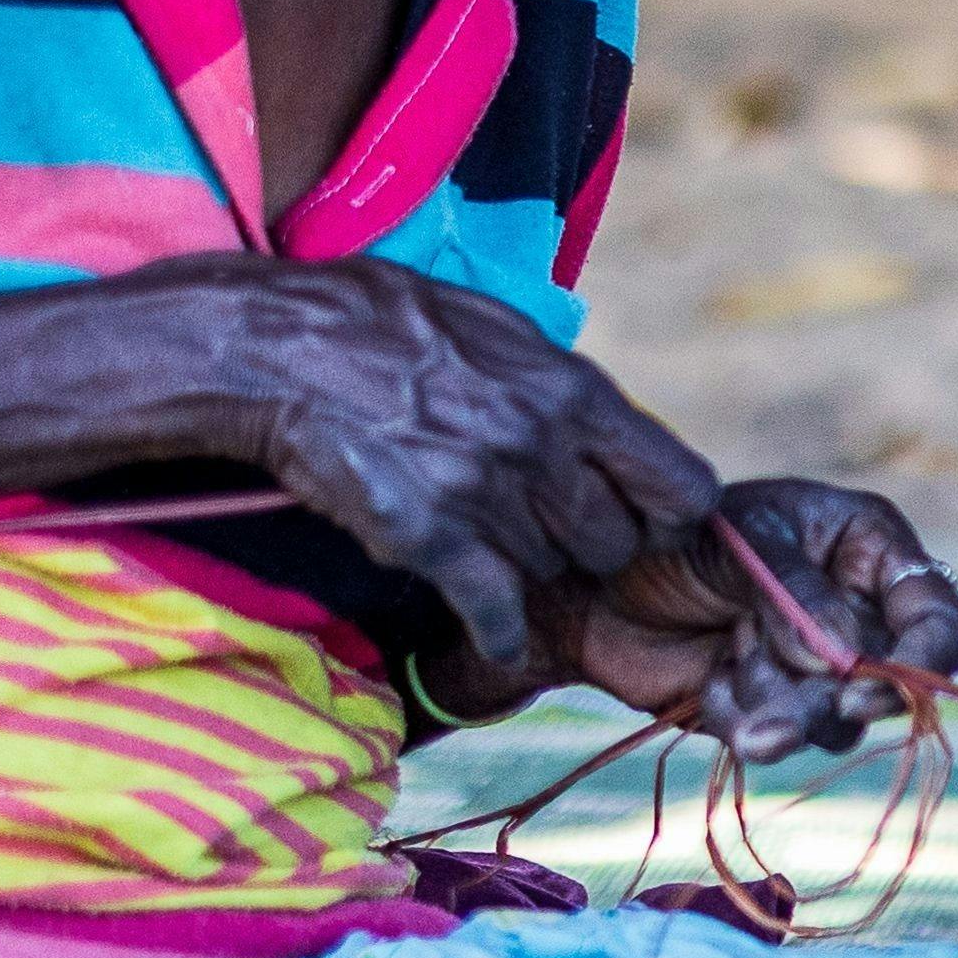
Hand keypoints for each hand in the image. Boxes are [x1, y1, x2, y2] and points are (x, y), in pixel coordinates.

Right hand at [193, 257, 724, 705]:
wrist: (276, 347)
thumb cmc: (382, 323)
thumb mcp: (497, 328)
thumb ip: (558, 384)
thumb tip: (602, 423)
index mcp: (573, 390)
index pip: (681, 488)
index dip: (670, 518)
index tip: (644, 522)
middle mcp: (543, 444)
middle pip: (615, 544)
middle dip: (588, 546)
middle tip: (551, 534)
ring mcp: (486, 493)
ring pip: (550, 574)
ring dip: (528, 571)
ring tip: (490, 544)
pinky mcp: (427, 536)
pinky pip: (494, 609)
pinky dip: (498, 631)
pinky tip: (495, 635)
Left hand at [566, 477, 957, 763]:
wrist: (590, 586)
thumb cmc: (674, 535)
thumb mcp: (743, 540)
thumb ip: (800, 596)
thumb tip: (850, 661)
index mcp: (870, 553)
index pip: (939, 618)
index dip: (928, 658)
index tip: (878, 687)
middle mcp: (856, 614)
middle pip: (892, 684)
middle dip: (836, 694)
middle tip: (799, 702)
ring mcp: (815, 669)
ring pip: (836, 722)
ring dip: (782, 705)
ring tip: (730, 667)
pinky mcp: (771, 712)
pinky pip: (780, 739)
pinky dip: (741, 718)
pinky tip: (708, 681)